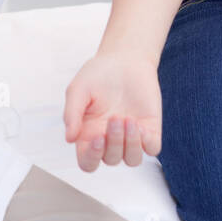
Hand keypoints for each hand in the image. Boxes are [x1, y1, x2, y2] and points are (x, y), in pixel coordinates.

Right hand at [63, 54, 162, 171]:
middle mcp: (110, 139)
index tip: (97, 138)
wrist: (126, 58)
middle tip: (115, 117)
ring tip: (129, 120)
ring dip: (130, 144)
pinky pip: (152, 148)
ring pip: (132, 159)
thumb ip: (72, 113)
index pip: (88, 162)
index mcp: (89, 134)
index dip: (91, 158)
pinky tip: (141, 124)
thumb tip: (69, 139)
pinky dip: (147, 142)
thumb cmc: (99, 74)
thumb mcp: (78, 89)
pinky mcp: (150, 129)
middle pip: (111, 159)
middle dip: (114, 142)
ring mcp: (131, 136)